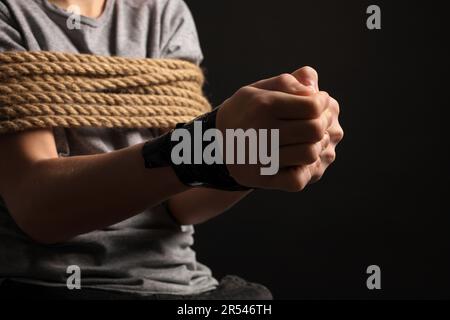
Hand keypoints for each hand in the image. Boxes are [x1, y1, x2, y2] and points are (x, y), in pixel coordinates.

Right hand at [216, 70, 335, 191]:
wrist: (212, 144)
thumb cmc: (243, 112)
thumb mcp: (258, 89)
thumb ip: (288, 82)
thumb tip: (315, 90)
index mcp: (264, 105)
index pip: (312, 106)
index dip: (322, 102)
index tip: (320, 101)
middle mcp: (261, 131)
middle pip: (314, 130)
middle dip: (323, 123)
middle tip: (318, 121)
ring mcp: (261, 158)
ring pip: (309, 154)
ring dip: (315, 146)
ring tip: (309, 140)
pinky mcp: (261, 178)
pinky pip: (296, 180)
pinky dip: (302, 171)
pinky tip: (298, 160)